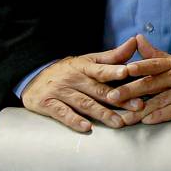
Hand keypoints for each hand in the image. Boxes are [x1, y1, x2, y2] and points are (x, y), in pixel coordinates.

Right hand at [20, 37, 145, 134]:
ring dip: (102, 114)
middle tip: (137, 106)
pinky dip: (74, 121)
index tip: (127, 72)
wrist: (33, 78)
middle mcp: (73, 78)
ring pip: (84, 103)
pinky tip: (87, 128)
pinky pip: (62, 113)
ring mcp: (60, 91)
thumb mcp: (88, 61)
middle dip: (118, 99)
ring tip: (118, 123)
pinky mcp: (48, 104)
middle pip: (97, 89)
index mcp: (84, 66)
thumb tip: (134, 42)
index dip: (113, 70)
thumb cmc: (69, 71)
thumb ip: (112, 56)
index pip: (101, 68)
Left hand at [104, 36, 170, 123]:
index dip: (140, 66)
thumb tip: (137, 38)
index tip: (125, 70)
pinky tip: (148, 121)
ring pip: (160, 100)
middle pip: (152, 83)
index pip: (154, 64)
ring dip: (140, 110)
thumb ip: (154, 54)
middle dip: (130, 91)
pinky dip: (161, 116)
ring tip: (125, 117)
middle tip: (113, 97)